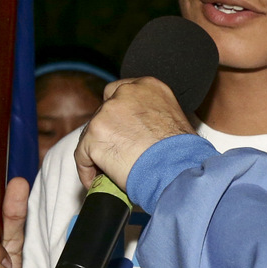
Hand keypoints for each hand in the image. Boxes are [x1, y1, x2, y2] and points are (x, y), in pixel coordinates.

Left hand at [74, 77, 194, 193]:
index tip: (120, 129)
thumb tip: (143, 132)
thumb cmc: (184, 153)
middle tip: (116, 152)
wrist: (178, 169)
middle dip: (107, 132)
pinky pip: (82, 154)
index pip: (120, 92)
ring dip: (98, 151)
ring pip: (91, 133)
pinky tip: (96, 180)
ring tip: (107, 171)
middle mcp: (125, 93)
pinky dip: (87, 169)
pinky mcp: (94, 135)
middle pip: (103, 111)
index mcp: (148, 87)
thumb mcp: (175, 120)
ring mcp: (107, 113)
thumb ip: (153, 116)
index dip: (118, 114)